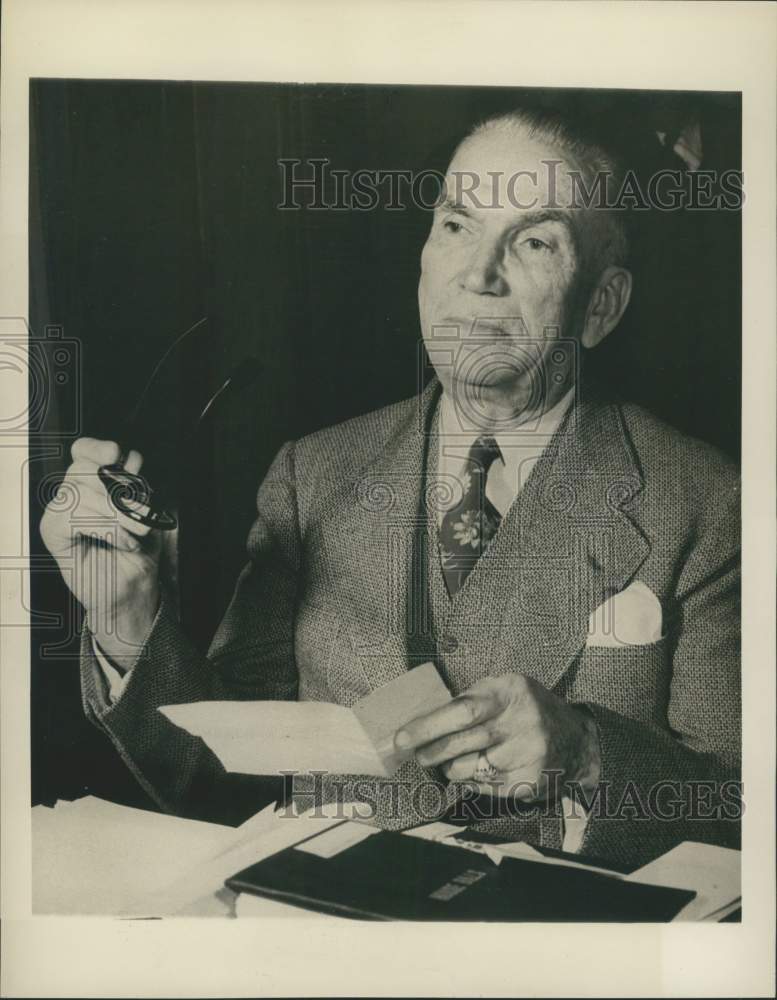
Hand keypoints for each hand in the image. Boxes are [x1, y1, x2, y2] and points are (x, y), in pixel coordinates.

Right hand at [40, 438, 161, 665]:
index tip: (118, 454)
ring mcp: (59, 512)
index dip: (97, 447)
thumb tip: (127, 459)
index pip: (83, 451)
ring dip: (116, 514)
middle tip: (142, 516)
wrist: (132, 589)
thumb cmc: (138, 551)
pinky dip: (104, 529)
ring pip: (78, 492)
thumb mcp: (144, 510)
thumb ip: (133, 482)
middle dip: (119, 491)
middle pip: (82, 468)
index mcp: (92, 483)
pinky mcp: (53, 533)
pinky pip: (72, 516)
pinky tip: (120, 542)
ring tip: (135, 534)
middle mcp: (71, 493)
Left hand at [395, 673, 600, 801]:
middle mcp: (522, 722)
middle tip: (417, 754)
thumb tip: (421, 719)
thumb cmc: (527, 710)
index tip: (401, 737)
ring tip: (454, 759)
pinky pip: (481, 787)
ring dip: (450, 767)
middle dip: (430, 750)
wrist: (577, 740)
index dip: (427, 726)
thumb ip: (471, 700)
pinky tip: (480, 769)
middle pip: (460, 742)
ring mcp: (527, 755)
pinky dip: (471, 780)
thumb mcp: (505, 690)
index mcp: (511, 692)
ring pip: (466, 769)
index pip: (461, 711)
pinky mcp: (527, 782)